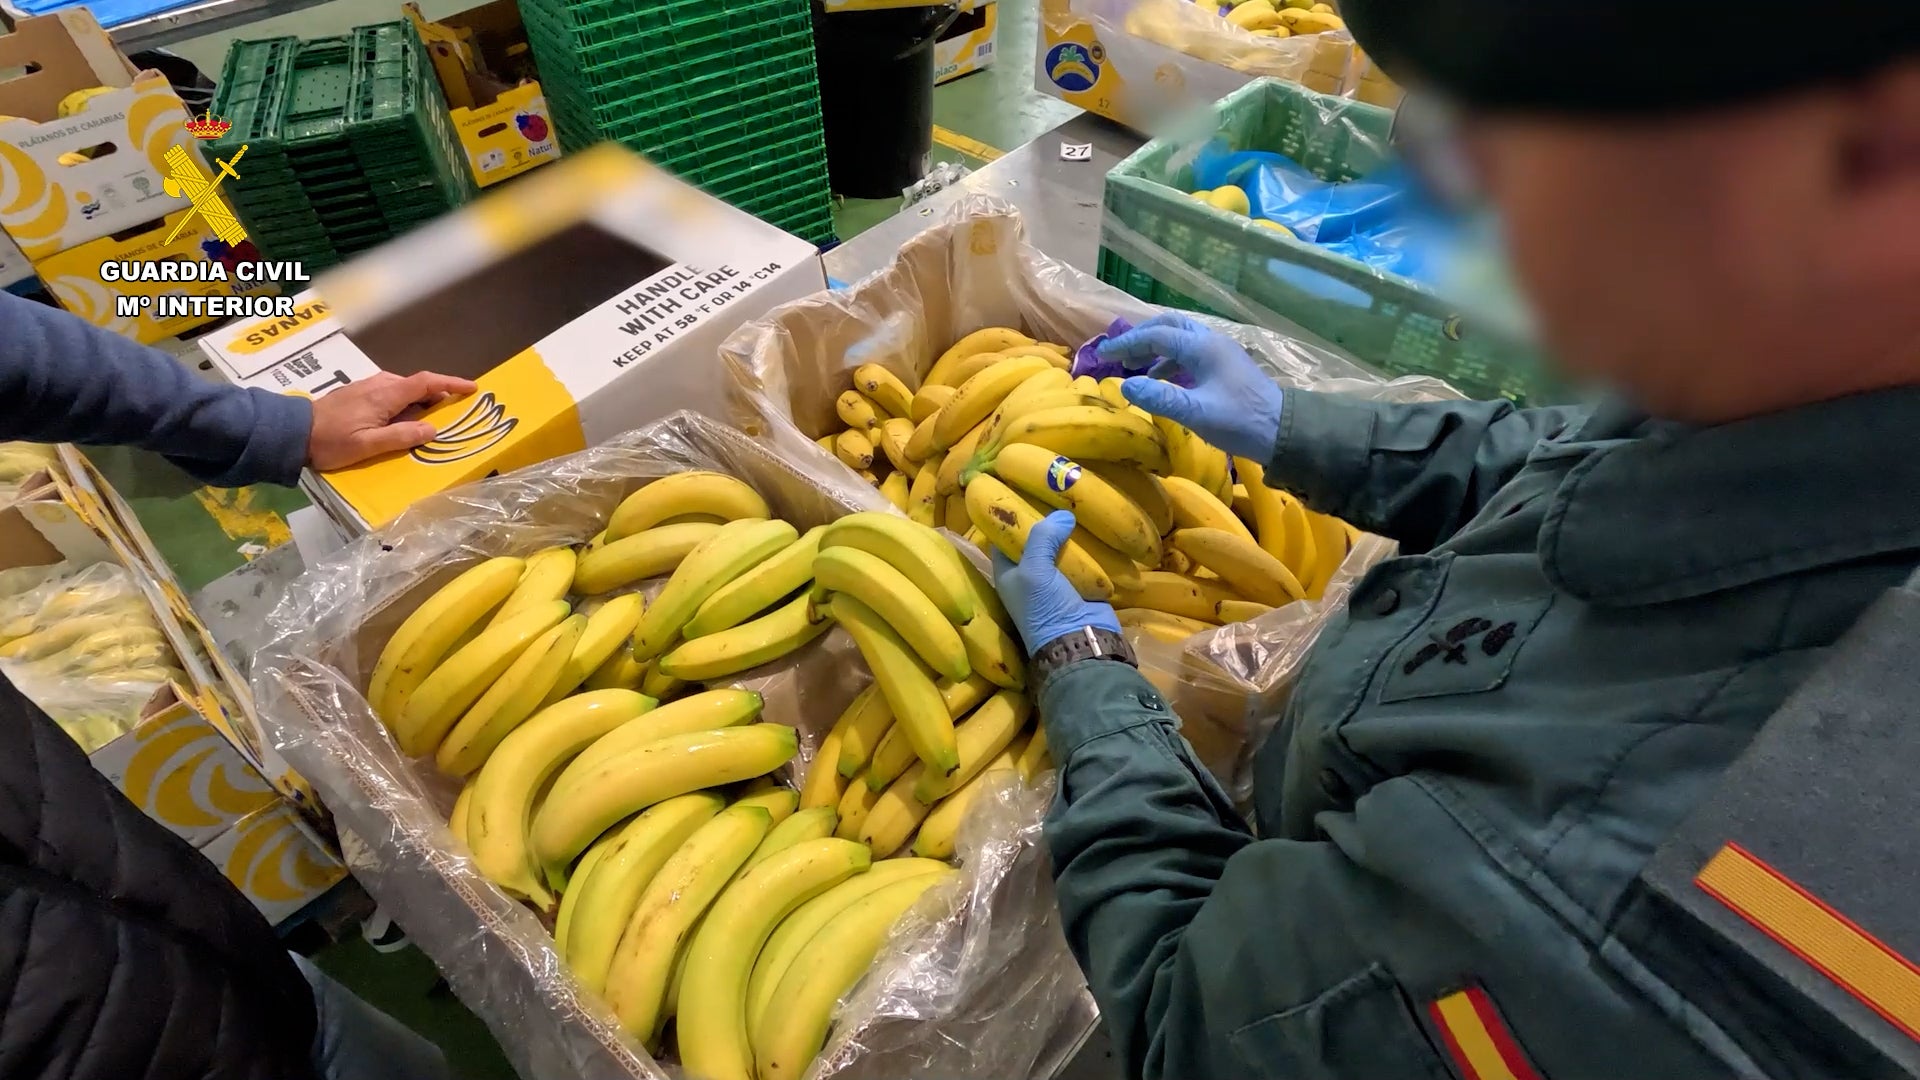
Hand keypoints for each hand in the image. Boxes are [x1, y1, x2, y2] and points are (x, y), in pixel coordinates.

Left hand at [306, 371, 477, 470]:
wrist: (292, 433)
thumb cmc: (331, 442)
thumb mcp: (368, 446)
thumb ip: (402, 436)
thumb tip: (433, 429)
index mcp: (385, 395)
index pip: (426, 382)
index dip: (451, 383)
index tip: (473, 389)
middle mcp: (379, 385)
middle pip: (417, 386)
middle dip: (439, 397)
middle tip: (454, 415)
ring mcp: (367, 387)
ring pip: (403, 390)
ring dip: (420, 403)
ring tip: (430, 423)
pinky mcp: (358, 394)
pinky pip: (391, 395)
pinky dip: (405, 405)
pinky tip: (403, 422)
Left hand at [989, 510, 1121, 653]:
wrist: (1078, 642)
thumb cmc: (1045, 608)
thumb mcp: (1034, 570)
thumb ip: (1043, 538)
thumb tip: (1063, 515)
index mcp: (1008, 573)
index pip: (1004, 539)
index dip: (1011, 518)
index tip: (1024, 493)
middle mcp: (1029, 576)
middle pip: (1036, 541)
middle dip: (1046, 523)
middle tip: (1058, 496)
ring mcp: (1055, 582)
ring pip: (1060, 550)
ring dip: (1069, 534)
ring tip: (1077, 506)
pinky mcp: (1080, 586)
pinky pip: (1083, 562)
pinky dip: (1088, 549)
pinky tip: (1095, 529)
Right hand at [1096, 312, 1283, 462]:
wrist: (1283, 432)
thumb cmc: (1240, 421)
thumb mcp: (1196, 412)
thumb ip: (1160, 397)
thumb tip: (1125, 386)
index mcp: (1203, 347)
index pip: (1157, 335)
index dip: (1127, 343)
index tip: (1104, 355)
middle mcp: (1211, 341)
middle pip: (1170, 326)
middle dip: (1142, 337)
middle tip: (1120, 354)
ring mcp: (1221, 352)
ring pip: (1182, 338)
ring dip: (1156, 349)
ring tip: (1136, 368)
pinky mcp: (1226, 366)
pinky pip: (1191, 353)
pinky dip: (1171, 361)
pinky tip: (1162, 381)